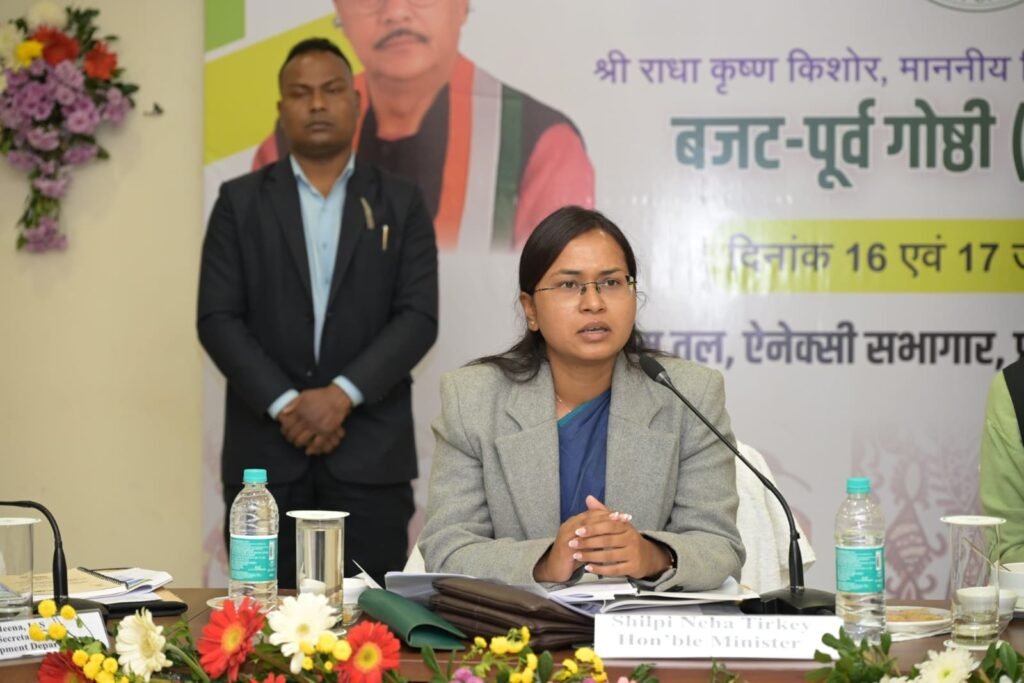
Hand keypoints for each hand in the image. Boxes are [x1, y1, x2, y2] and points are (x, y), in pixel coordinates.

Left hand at [279, 385, 351, 451]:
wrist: (337, 398)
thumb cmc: (321, 395)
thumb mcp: (305, 395)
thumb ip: (294, 403)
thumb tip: (284, 412)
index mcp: (300, 412)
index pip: (287, 425)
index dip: (284, 431)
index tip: (284, 433)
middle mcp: (306, 420)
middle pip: (293, 434)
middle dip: (290, 439)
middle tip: (290, 440)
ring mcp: (316, 427)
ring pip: (302, 440)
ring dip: (298, 444)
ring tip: (298, 444)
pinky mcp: (326, 431)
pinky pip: (317, 443)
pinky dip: (311, 448)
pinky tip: (309, 450)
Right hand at [533, 495, 629, 582]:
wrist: (555, 569)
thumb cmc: (571, 556)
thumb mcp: (586, 542)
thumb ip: (596, 533)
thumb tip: (611, 526)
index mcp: (574, 522)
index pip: (592, 513)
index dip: (608, 513)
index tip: (622, 514)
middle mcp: (569, 526)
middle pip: (590, 517)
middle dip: (608, 517)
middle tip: (622, 518)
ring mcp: (566, 536)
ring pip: (586, 527)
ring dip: (603, 527)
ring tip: (617, 527)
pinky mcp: (565, 548)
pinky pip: (581, 543)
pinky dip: (595, 542)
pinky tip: (606, 544)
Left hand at [543, 495, 672, 580]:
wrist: (647, 557)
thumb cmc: (627, 538)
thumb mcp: (618, 524)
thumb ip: (602, 512)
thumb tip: (589, 498)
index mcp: (626, 527)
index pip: (608, 525)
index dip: (592, 528)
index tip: (577, 530)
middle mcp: (631, 539)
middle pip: (607, 541)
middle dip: (587, 543)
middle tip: (572, 543)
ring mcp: (633, 554)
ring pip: (609, 556)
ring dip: (591, 556)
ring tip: (576, 555)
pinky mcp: (633, 567)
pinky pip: (614, 570)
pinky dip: (600, 569)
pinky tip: (588, 568)